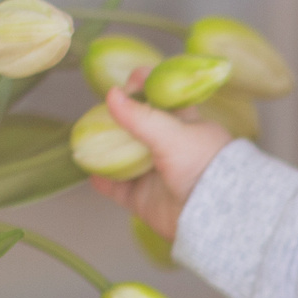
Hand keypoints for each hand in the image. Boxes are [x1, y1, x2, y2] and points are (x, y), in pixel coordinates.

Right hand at [87, 85, 233, 240]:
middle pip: (137, 129)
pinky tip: (91, 172)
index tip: (126, 83)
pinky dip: (104, 181)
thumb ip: (142, 116)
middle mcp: (169, 148)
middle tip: (97, 111)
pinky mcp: (144, 199)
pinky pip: (118, 189)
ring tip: (85, 140)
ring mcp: (155, 174)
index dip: (144, 88)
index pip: (162, 100)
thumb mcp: (173, 134)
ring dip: (105, 150)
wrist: (212, 214)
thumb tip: (112, 94)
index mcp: (184, 125)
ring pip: (123, 158)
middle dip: (116, 120)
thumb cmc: (203, 166)